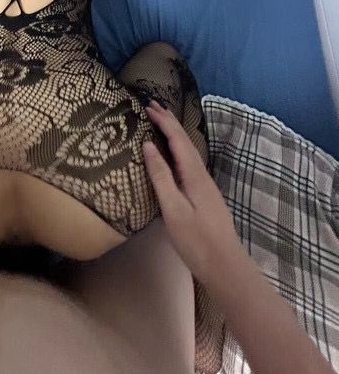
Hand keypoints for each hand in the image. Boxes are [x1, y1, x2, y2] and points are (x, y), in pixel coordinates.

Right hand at [143, 99, 245, 286]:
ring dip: (175, 135)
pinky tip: (174, 156)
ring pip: (189, 152)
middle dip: (170, 122)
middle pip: (186, 142)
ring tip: (161, 123)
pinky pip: (190, 163)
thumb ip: (161, 177)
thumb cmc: (197, 241)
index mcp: (195, 175)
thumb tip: (149, 145)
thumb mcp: (173, 209)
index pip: (178, 140)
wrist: (226, 267)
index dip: (164, 122)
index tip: (148, 106)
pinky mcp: (205, 197)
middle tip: (153, 106)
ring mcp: (206, 186)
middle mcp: (203, 176)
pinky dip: (179, 150)